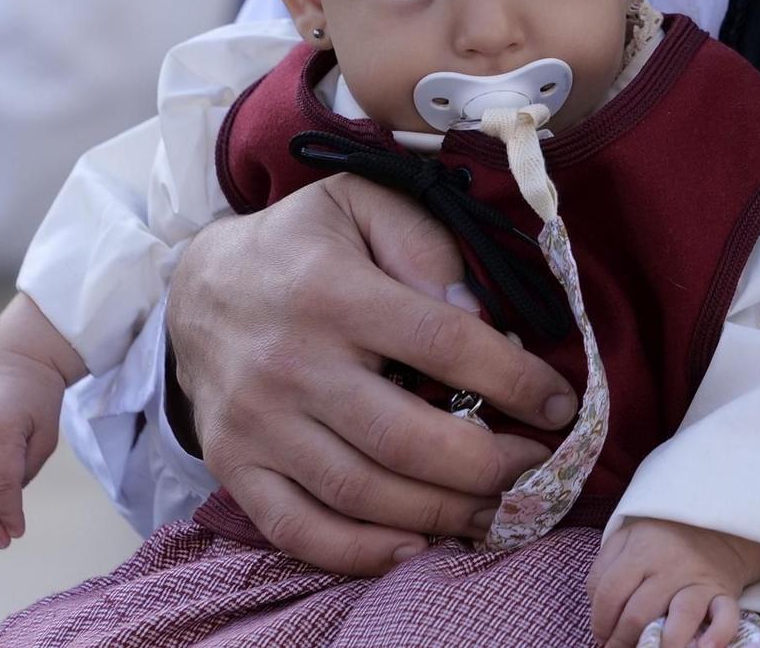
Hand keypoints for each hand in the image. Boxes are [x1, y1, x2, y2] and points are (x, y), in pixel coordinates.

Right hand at [167, 172, 577, 575]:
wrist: (199, 286)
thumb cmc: (303, 245)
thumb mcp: (363, 205)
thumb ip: (427, 247)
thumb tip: (479, 317)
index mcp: (332, 291)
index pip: (443, 343)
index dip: (514, 380)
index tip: (560, 405)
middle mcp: (290, 363)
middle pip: (405, 438)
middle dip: (488, 465)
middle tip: (536, 470)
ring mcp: (257, 423)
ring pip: (362, 493)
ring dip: (443, 513)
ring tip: (496, 509)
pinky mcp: (234, 466)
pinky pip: (299, 529)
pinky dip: (361, 553)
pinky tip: (417, 545)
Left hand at [589, 518, 759, 647]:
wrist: (716, 528)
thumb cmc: (663, 539)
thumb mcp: (627, 538)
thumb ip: (605, 568)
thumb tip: (597, 612)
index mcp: (641, 549)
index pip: (610, 592)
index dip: (599, 620)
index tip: (601, 635)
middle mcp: (670, 565)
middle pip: (639, 612)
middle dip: (622, 639)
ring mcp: (698, 580)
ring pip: (681, 616)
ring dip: (664, 645)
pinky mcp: (723, 593)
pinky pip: (725, 617)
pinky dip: (716, 636)